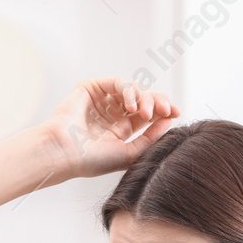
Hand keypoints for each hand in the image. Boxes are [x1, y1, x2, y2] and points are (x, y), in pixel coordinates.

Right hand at [39, 77, 179, 179]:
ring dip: (144, 99)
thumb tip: (169, 121)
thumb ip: (150, 139)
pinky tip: (132, 106)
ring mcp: (102, 100)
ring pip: (133, 91)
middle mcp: (112, 114)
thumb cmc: (92, 159)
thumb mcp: (130, 153)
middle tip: (167, 110)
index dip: (163, 111)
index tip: (176, 113)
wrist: (65, 153)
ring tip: (145, 113)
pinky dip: (129, 91)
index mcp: (120, 131)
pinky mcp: (91, 88)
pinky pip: (117, 83)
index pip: (147, 116)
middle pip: (143, 101)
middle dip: (157, 103)